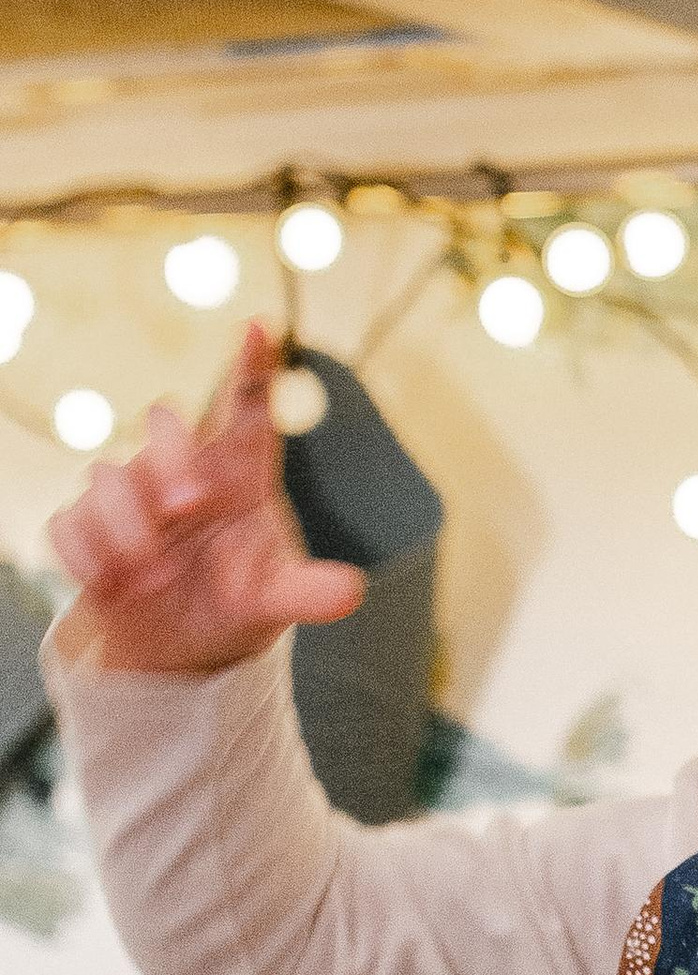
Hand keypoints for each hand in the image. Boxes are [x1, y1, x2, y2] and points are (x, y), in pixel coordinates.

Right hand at [47, 324, 364, 674]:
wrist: (181, 648)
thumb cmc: (236, 600)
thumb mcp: (274, 601)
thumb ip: (306, 592)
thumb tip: (352, 592)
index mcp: (238, 473)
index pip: (246, 406)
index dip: (252, 366)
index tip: (260, 326)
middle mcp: (181, 472)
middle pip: (165, 421)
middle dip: (170, 457)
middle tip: (187, 506)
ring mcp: (130, 497)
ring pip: (107, 474)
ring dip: (128, 528)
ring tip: (154, 579)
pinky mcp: (86, 529)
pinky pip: (67, 522)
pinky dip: (86, 554)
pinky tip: (114, 586)